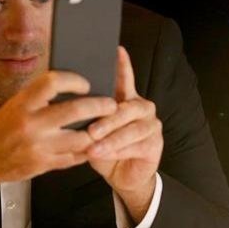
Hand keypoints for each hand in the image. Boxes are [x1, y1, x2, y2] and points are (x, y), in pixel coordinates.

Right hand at [0, 71, 116, 200]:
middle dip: (99, 106)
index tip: (85, 83)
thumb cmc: (0, 129)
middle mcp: (31, 123)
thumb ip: (40, 97)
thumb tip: (71, 86)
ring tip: (105, 126)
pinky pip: (74, 158)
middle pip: (75, 110)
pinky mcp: (43, 164)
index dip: (74, 80)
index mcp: (23, 103)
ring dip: (97, 131)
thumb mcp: (15, 105)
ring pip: (80, 138)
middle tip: (111, 105)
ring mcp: (38, 146)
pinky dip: (86, 151)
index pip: (54, 82)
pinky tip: (92, 144)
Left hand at [87, 47, 163, 222]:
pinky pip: (137, 145)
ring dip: (111, 138)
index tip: (117, 51)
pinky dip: (119, 151)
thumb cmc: (104, 149)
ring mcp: (151, 125)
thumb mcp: (93, 131)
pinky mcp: (155, 143)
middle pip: (127, 108)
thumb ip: (90, 116)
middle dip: (108, 119)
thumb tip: (73, 106)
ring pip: (132, 129)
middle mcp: (142, 108)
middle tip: (91, 130)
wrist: (121, 177)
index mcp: (126, 100)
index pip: (125, 79)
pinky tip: (105, 154)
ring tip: (94, 147)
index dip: (122, 65)